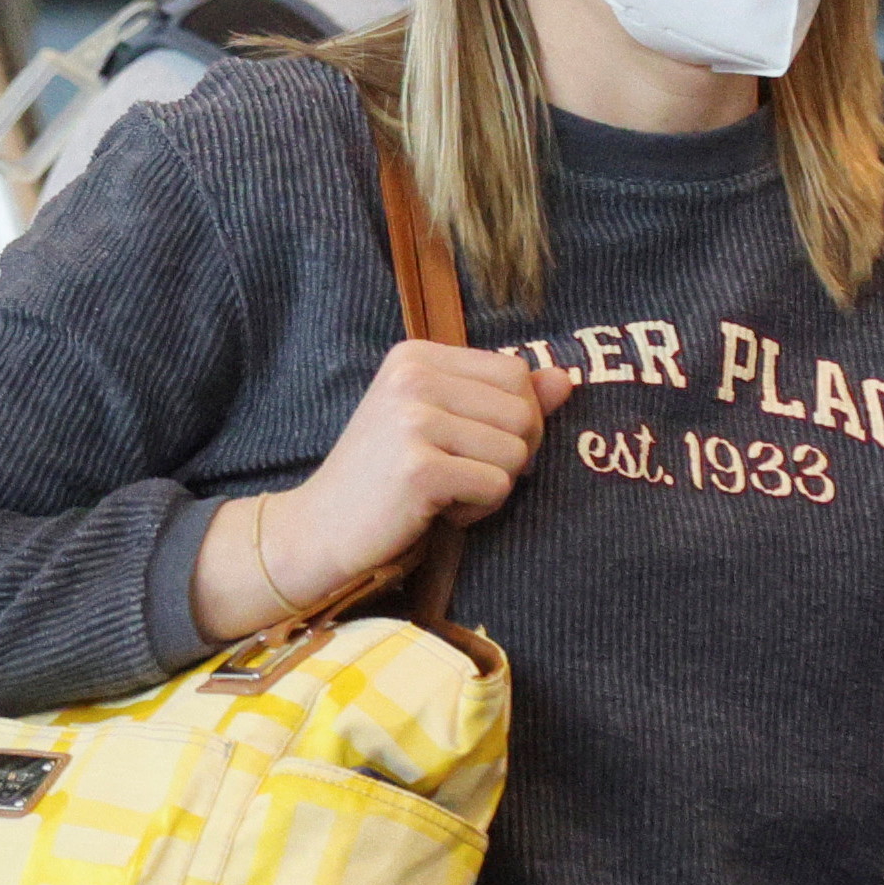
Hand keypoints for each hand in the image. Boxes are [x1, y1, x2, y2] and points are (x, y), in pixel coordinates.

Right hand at [204, 341, 577, 632]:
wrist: (318, 529)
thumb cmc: (383, 478)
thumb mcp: (439, 423)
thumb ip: (502, 398)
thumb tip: (566, 379)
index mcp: (415, 355)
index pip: (516, 372)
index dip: (514, 418)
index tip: (469, 445)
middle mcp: (413, 376)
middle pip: (524, 412)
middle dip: (509, 454)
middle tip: (456, 474)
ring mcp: (413, 420)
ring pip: (516, 452)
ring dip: (492, 485)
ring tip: (442, 493)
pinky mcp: (419, 467)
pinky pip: (497, 486)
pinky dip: (477, 510)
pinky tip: (436, 511)